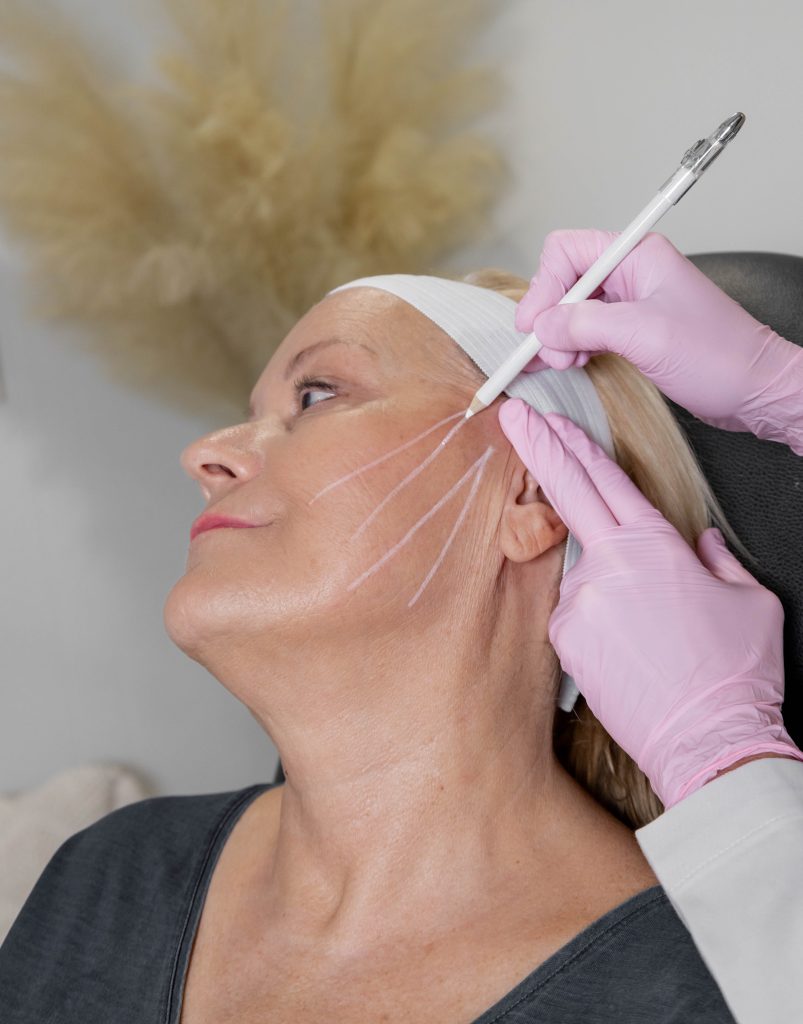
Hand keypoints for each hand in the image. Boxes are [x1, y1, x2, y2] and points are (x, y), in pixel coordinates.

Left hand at [497, 397, 802, 808]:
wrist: (709, 741)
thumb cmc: (735, 671)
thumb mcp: (749, 600)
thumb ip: (716, 559)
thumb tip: (699, 544)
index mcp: (652, 545)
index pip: (601, 478)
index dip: (571, 443)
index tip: (545, 419)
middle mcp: (605, 567)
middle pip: (565, 494)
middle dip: (538, 449)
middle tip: (512, 417)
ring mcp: (578, 603)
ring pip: (583, 574)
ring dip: (609, 587)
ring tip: (653, 633)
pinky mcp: (564, 641)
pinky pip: (576, 615)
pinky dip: (599, 621)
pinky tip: (633, 650)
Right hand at [515, 229, 801, 443]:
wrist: (753, 389)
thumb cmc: (717, 356)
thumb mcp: (644, 336)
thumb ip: (586, 325)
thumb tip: (542, 326)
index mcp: (638, 256)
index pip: (567, 252)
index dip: (544, 287)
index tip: (534, 325)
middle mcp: (632, 272)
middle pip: (565, 280)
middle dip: (550, 317)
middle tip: (550, 352)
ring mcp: (631, 302)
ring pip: (572, 308)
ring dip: (559, 336)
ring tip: (565, 362)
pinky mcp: (632, 329)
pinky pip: (587, 329)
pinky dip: (572, 345)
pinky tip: (573, 361)